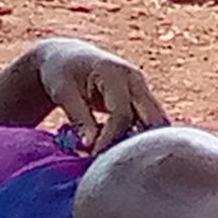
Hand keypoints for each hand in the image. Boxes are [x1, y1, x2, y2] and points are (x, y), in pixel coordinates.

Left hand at [28, 39, 168, 151]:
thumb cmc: (60, 72)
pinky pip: (149, 122)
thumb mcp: (63, 93)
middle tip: (118, 162)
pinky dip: (138, 137)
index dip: (110, 138)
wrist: (67, 56)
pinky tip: (121, 149)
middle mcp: (136, 80)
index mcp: (116, 74)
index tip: (95, 156)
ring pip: (157, 122)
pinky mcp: (141, 100)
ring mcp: (142, 90)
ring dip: (142, 141)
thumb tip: (92, 147)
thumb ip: (79, 119)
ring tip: (118, 157)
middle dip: (140, 142)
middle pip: (153, 118)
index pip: (122, 113)